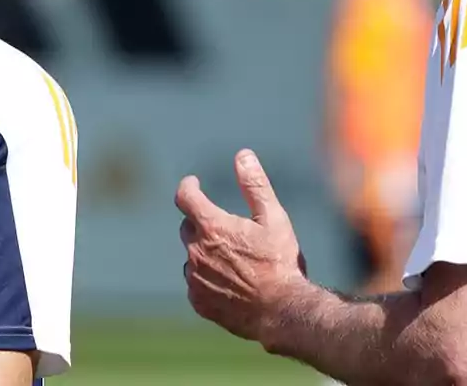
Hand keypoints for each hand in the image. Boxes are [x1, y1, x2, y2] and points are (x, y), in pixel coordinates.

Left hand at [175, 149, 308, 344]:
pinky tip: (230, 282)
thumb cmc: (280, 262)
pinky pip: (195, 282)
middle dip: (202, 222)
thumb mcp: (273, 217)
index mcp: (212, 227)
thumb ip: (255, 185)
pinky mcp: (198, 301)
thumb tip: (242, 156)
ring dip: (204, 252)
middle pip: (188, 227)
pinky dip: (206, 277)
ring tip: (233, 260)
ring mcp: (195, 279)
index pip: (185, 197)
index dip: (188, 186)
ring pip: (192, 256)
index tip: (194, 183)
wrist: (281, 311)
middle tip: (227, 228)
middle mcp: (196, 252)